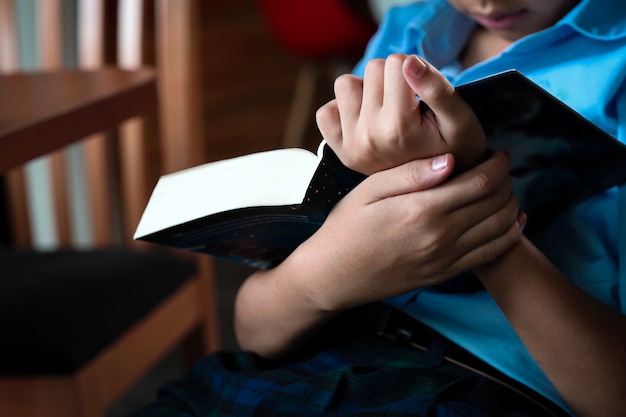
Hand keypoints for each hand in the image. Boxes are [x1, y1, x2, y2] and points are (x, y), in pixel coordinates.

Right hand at [297, 151, 522, 310]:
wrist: (335, 275)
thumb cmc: (346, 227)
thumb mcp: (368, 191)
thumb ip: (410, 173)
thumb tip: (451, 159)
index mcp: (422, 209)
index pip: (479, 182)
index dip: (497, 165)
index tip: (499, 153)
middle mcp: (440, 236)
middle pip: (495, 203)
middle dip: (505, 181)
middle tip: (501, 168)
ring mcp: (445, 259)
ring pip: (500, 228)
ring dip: (511, 205)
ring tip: (504, 190)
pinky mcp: (445, 274)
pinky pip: (490, 255)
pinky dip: (509, 236)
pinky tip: (514, 222)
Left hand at [316, 54, 485, 173]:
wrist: (440, 189)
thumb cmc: (456, 149)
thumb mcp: (461, 120)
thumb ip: (438, 88)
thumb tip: (408, 61)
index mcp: (398, 127)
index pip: (398, 62)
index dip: (415, 70)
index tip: (424, 95)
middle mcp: (369, 137)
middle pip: (373, 68)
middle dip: (392, 79)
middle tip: (408, 105)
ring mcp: (351, 145)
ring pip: (345, 83)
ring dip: (366, 90)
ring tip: (388, 111)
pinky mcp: (340, 151)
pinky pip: (325, 112)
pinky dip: (343, 110)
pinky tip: (367, 121)